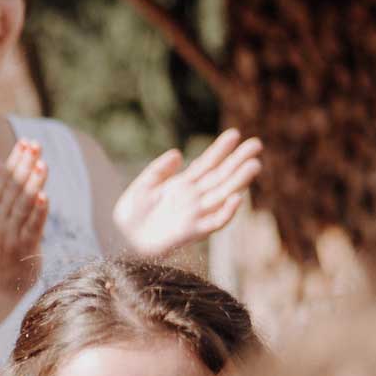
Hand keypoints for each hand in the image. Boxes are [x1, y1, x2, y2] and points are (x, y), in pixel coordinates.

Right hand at [0, 140, 47, 298]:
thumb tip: (0, 163)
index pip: (3, 180)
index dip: (14, 160)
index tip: (25, 142)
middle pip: (12, 188)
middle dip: (24, 166)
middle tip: (35, 146)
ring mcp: (10, 234)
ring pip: (22, 204)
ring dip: (32, 183)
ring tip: (42, 165)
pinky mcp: (23, 247)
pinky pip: (32, 227)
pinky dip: (38, 212)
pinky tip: (45, 197)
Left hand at [113, 129, 262, 258]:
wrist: (119, 241)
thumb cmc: (129, 216)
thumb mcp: (142, 186)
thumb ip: (159, 170)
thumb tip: (178, 153)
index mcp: (182, 185)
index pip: (207, 163)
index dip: (221, 149)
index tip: (234, 134)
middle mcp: (193, 198)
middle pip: (221, 176)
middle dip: (238, 161)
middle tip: (256, 144)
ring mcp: (194, 214)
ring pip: (223, 195)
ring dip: (239, 181)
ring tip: (254, 164)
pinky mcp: (192, 231)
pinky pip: (215, 222)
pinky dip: (227, 212)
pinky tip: (237, 198)